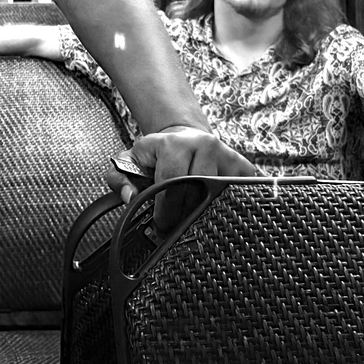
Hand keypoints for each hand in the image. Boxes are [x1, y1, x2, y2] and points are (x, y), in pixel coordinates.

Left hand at [121, 126, 258, 230]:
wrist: (183, 136)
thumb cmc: (157, 154)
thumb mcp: (131, 161)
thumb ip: (119, 178)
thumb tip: (129, 197)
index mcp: (173, 143)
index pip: (171, 181)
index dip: (165, 208)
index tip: (161, 223)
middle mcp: (203, 144)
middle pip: (197, 191)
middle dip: (184, 214)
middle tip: (177, 227)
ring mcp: (227, 154)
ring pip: (219, 195)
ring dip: (206, 212)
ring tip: (194, 218)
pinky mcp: (244, 166)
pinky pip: (239, 193)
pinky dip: (227, 206)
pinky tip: (214, 209)